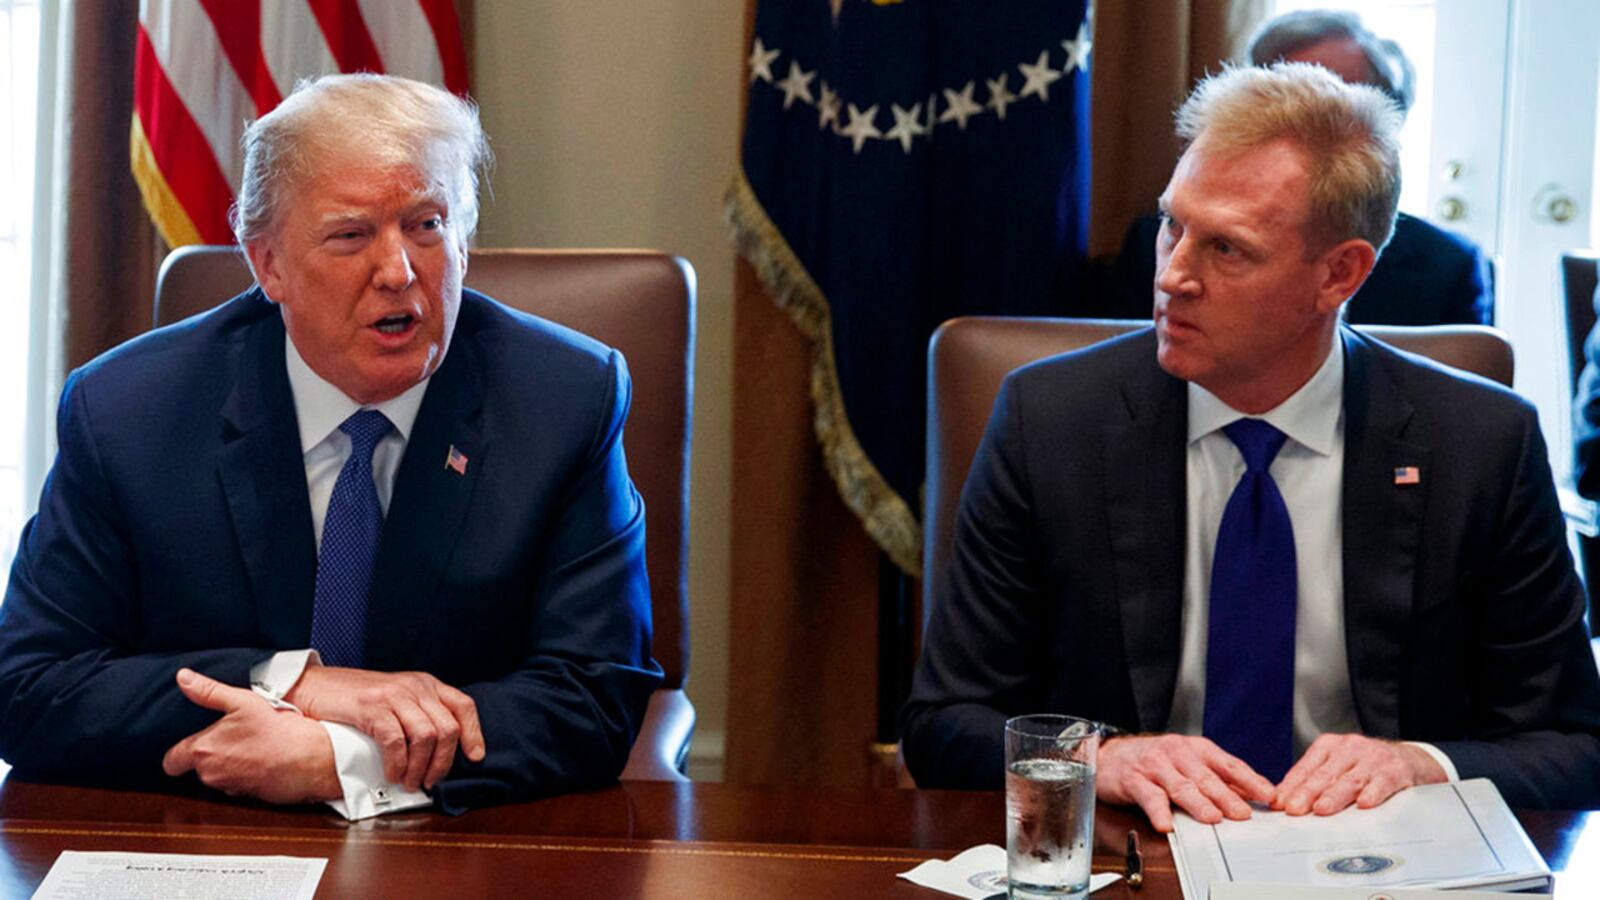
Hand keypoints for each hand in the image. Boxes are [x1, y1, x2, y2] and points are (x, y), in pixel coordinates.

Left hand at [162, 668, 341, 803]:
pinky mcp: (250, 798)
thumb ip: (208, 691)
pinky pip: (240, 785)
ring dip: (230, 765)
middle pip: (198, 768)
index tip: (189, 745)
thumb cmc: (277, 730)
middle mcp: (211, 775)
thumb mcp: (242, 701)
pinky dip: (248, 774)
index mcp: (202, 751)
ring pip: (220, 777)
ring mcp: (230, 788)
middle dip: (211, 755)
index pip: (170, 762)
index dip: (177, 753)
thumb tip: (182, 678)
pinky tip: (265, 759)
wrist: (311, 758)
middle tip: (232, 736)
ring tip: (252, 746)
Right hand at [284, 664, 484, 791]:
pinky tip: (391, 774)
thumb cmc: (356, 699)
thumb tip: (438, 752)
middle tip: (430, 782)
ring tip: (409, 782)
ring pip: (426, 737)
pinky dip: (397, 763)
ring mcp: (394, 695)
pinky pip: (396, 741)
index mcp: (426, 684)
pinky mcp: (372, 707)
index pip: (463, 706)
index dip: (474, 734)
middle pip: (447, 728)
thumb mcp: (396, 699)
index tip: (475, 758)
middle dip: (443, 762)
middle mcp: (415, 687)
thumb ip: (418, 715)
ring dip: (420, 767)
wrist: (315, 686)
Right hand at [1096, 733, 1275, 831]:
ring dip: (1198, 803)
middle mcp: (1177, 754)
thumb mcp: (1189, 763)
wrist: (1111, 754)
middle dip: (1227, 796)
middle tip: (1243, 814)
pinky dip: (1158, 811)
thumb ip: (1218, 778)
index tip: (1269, 795)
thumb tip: (1254, 795)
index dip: (1250, 780)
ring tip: (1213, 818)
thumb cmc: (1155, 761)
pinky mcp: (1133, 780)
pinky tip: (1166, 824)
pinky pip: (1148, 796)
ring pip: (1181, 786)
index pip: (1228, 765)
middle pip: (1206, 777)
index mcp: (1196, 749)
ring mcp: (1155, 766)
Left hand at [1272, 733, 1446, 815]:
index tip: (1279, 803)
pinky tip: (1364, 804)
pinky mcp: (1396, 769)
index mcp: (1329, 746)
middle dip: (1307, 793)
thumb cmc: (1365, 766)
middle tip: (1294, 809)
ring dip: (1335, 796)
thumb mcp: (1337, 766)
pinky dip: (1373, 793)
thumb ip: (1313, 780)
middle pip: (1325, 774)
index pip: (1305, 768)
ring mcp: (1373, 758)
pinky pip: (1383, 782)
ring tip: (1321, 809)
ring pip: (1350, 780)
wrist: (1409, 759)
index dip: (1291, 786)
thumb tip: (1283, 801)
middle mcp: (1349, 748)